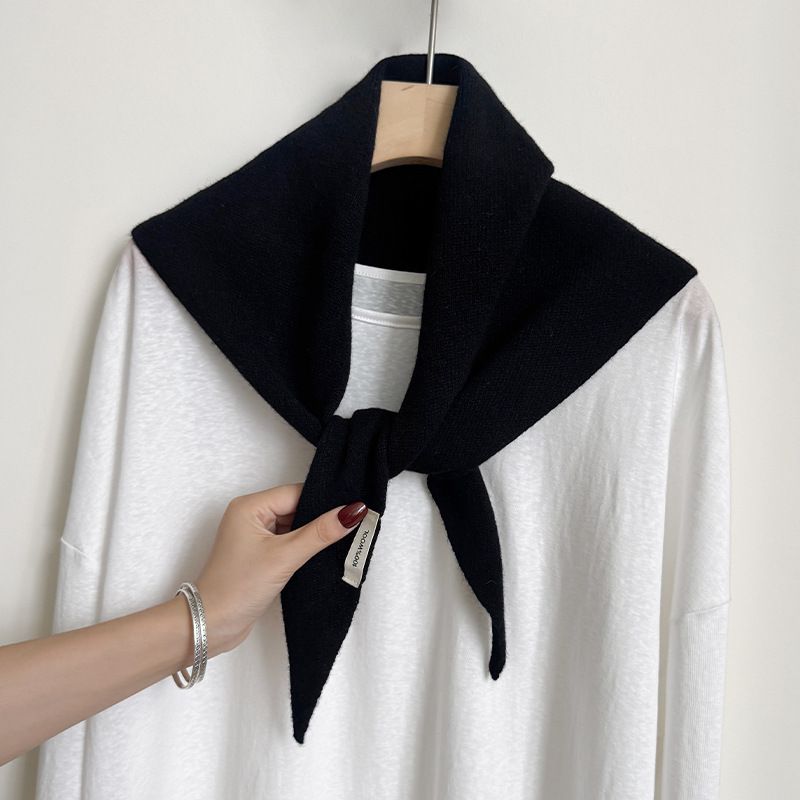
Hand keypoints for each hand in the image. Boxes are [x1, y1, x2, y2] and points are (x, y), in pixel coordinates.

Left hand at [193, 483, 367, 657]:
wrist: (209, 626)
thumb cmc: (236, 588)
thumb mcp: (284, 557)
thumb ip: (320, 533)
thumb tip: (352, 512)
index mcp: (249, 506)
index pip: (296, 493)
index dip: (324, 501)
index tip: (353, 509)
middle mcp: (250, 516)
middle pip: (296, 508)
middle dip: (321, 518)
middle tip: (353, 526)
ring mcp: (254, 537)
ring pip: (294, 526)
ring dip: (314, 535)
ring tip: (342, 541)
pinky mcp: (260, 555)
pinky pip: (289, 542)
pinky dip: (305, 548)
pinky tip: (322, 555)